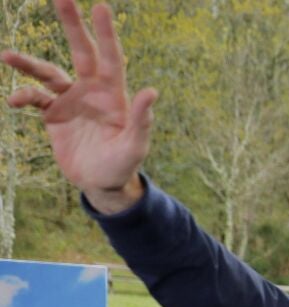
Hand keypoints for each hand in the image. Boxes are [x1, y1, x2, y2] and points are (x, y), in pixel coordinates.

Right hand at [2, 0, 156, 212]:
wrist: (100, 183)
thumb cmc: (123, 165)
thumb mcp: (134, 146)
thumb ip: (142, 120)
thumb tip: (151, 92)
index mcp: (114, 94)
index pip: (111, 58)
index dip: (105, 33)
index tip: (100, 6)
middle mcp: (92, 90)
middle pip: (80, 51)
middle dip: (72, 24)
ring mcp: (71, 100)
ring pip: (47, 72)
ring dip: (28, 64)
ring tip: (7, 56)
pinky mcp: (53, 113)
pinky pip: (34, 97)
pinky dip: (24, 96)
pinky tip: (15, 101)